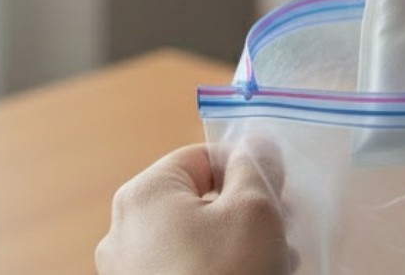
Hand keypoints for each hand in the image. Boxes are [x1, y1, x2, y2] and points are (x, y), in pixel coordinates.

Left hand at [96, 142, 293, 274]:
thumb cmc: (228, 274)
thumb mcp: (255, 209)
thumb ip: (255, 166)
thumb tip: (255, 142)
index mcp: (144, 194)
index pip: (204, 157)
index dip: (247, 171)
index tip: (278, 197)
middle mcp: (122, 230)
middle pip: (198, 201)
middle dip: (245, 213)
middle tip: (282, 234)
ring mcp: (126, 272)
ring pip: (193, 240)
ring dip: (236, 246)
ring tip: (273, 265)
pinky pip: (181, 270)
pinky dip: (215, 271)